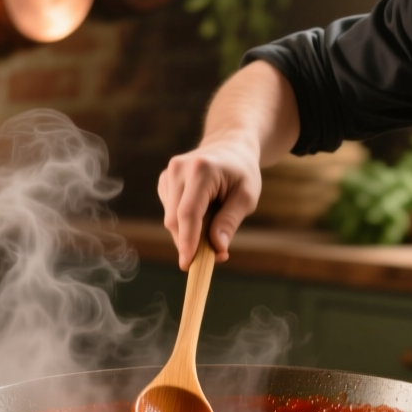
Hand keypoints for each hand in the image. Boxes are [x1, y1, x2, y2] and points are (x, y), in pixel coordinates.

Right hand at [157, 142, 260, 268]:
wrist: (230, 146)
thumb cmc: (242, 172)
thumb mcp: (246, 197)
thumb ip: (229, 222)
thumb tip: (217, 249)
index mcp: (201, 170)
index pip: (188, 213)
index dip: (187, 242)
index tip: (187, 264)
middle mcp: (178, 169)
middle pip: (175, 220)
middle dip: (191, 243)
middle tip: (216, 255)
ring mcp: (168, 174)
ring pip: (171, 219)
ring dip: (189, 234)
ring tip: (215, 226)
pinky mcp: (164, 182)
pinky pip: (170, 213)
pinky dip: (185, 224)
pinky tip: (203, 215)